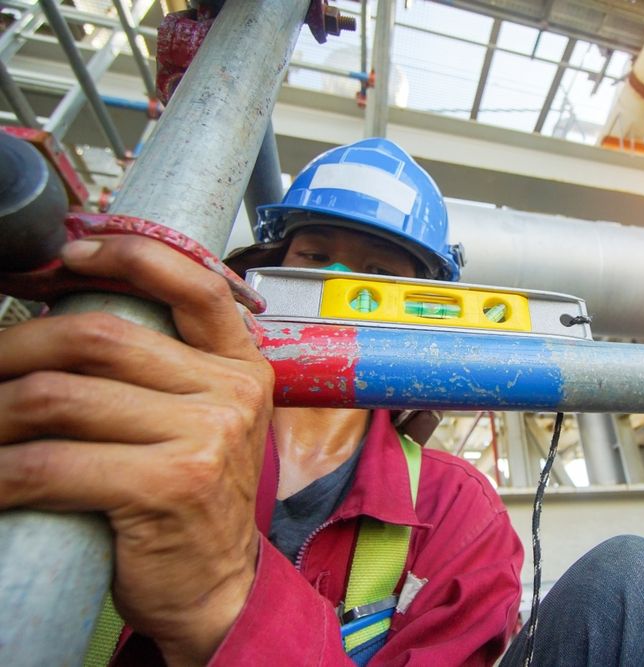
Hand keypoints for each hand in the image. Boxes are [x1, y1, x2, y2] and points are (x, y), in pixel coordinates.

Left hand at [0, 236, 274, 664]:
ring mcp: (205, 438)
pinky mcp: (168, 485)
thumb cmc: (190, 498)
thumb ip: (165, 370)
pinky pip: (50, 463)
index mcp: (242, 366)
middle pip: (98, 337)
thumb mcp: (202, 421)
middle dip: (13, 347)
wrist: (216, 585)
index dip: (131, 255)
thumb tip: (70, 319)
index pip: (197, 285)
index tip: (69, 253)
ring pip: (60, 395)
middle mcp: (232, 392)